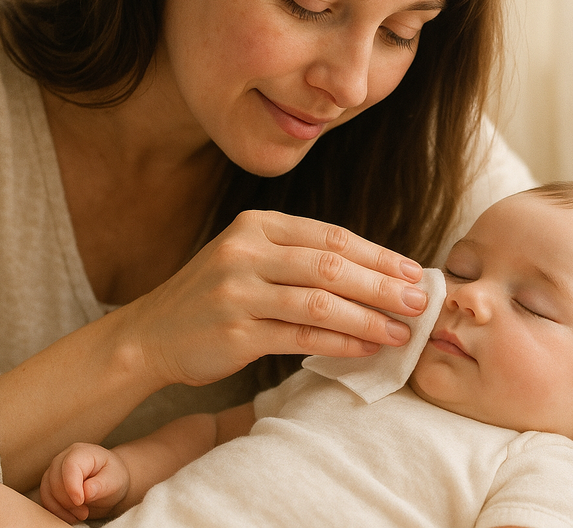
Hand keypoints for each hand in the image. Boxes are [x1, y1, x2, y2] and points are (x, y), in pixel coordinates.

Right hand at [39, 442, 129, 521]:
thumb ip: (101, 485)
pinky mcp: (49, 484)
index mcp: (81, 453)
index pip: (70, 466)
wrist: (108, 481)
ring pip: (47, 491)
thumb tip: (86, 492)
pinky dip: (56, 511)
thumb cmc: (112, 476)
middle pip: (55, 480)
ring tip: (81, 514)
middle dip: (69, 501)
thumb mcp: (114, 480)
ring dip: (62, 508)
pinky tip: (71, 516)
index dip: (72, 486)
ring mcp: (53, 471)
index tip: (81, 502)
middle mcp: (63, 458)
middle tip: (85, 513)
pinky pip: (45, 500)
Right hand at [126, 209, 426, 386]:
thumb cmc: (217, 296)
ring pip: (320, 302)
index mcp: (257, 225)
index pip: (332, 236)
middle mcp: (246, 251)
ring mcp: (238, 291)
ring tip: (402, 332)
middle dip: (383, 285)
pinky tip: (367, 348)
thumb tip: (379, 275)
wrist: (152, 333)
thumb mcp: (252, 259)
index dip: (379, 255)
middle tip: (420, 302)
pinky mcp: (235, 332)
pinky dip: (341, 343)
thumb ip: (303, 259)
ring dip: (369, 318)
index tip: (414, 272)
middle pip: (331, 265)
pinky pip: (301, 336)